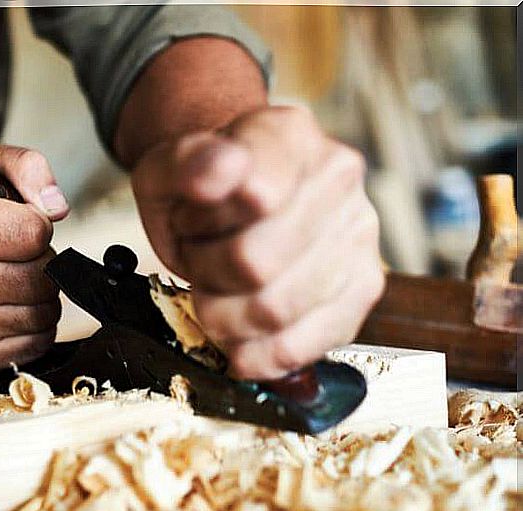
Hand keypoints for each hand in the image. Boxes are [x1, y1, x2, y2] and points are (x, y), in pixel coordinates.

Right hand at [0, 144, 69, 368]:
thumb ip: (27, 167)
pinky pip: (36, 344)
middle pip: (43, 278)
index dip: (37, 228)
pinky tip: (7, 308)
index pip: (35, 232)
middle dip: (41, 265)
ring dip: (39, 298)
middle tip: (14, 258)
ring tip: (11, 282)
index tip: (16, 227)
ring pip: (44, 314)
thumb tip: (56, 207)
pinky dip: (33, 328)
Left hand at [132, 106, 384, 379]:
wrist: (233, 202)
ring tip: (219, 287)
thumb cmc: (200, 191)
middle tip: (198, 258)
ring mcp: (359, 234)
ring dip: (225, 314)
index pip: (256, 195)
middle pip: (254, 264)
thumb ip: (184, 164)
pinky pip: (307, 344)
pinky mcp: (363, 289)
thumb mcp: (166, 169)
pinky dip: (259, 355)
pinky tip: (239, 340)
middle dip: (206, 272)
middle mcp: (338, 178)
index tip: (188, 217)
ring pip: (276, 311)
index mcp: (288, 135)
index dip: (203, 222)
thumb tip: (219, 172)